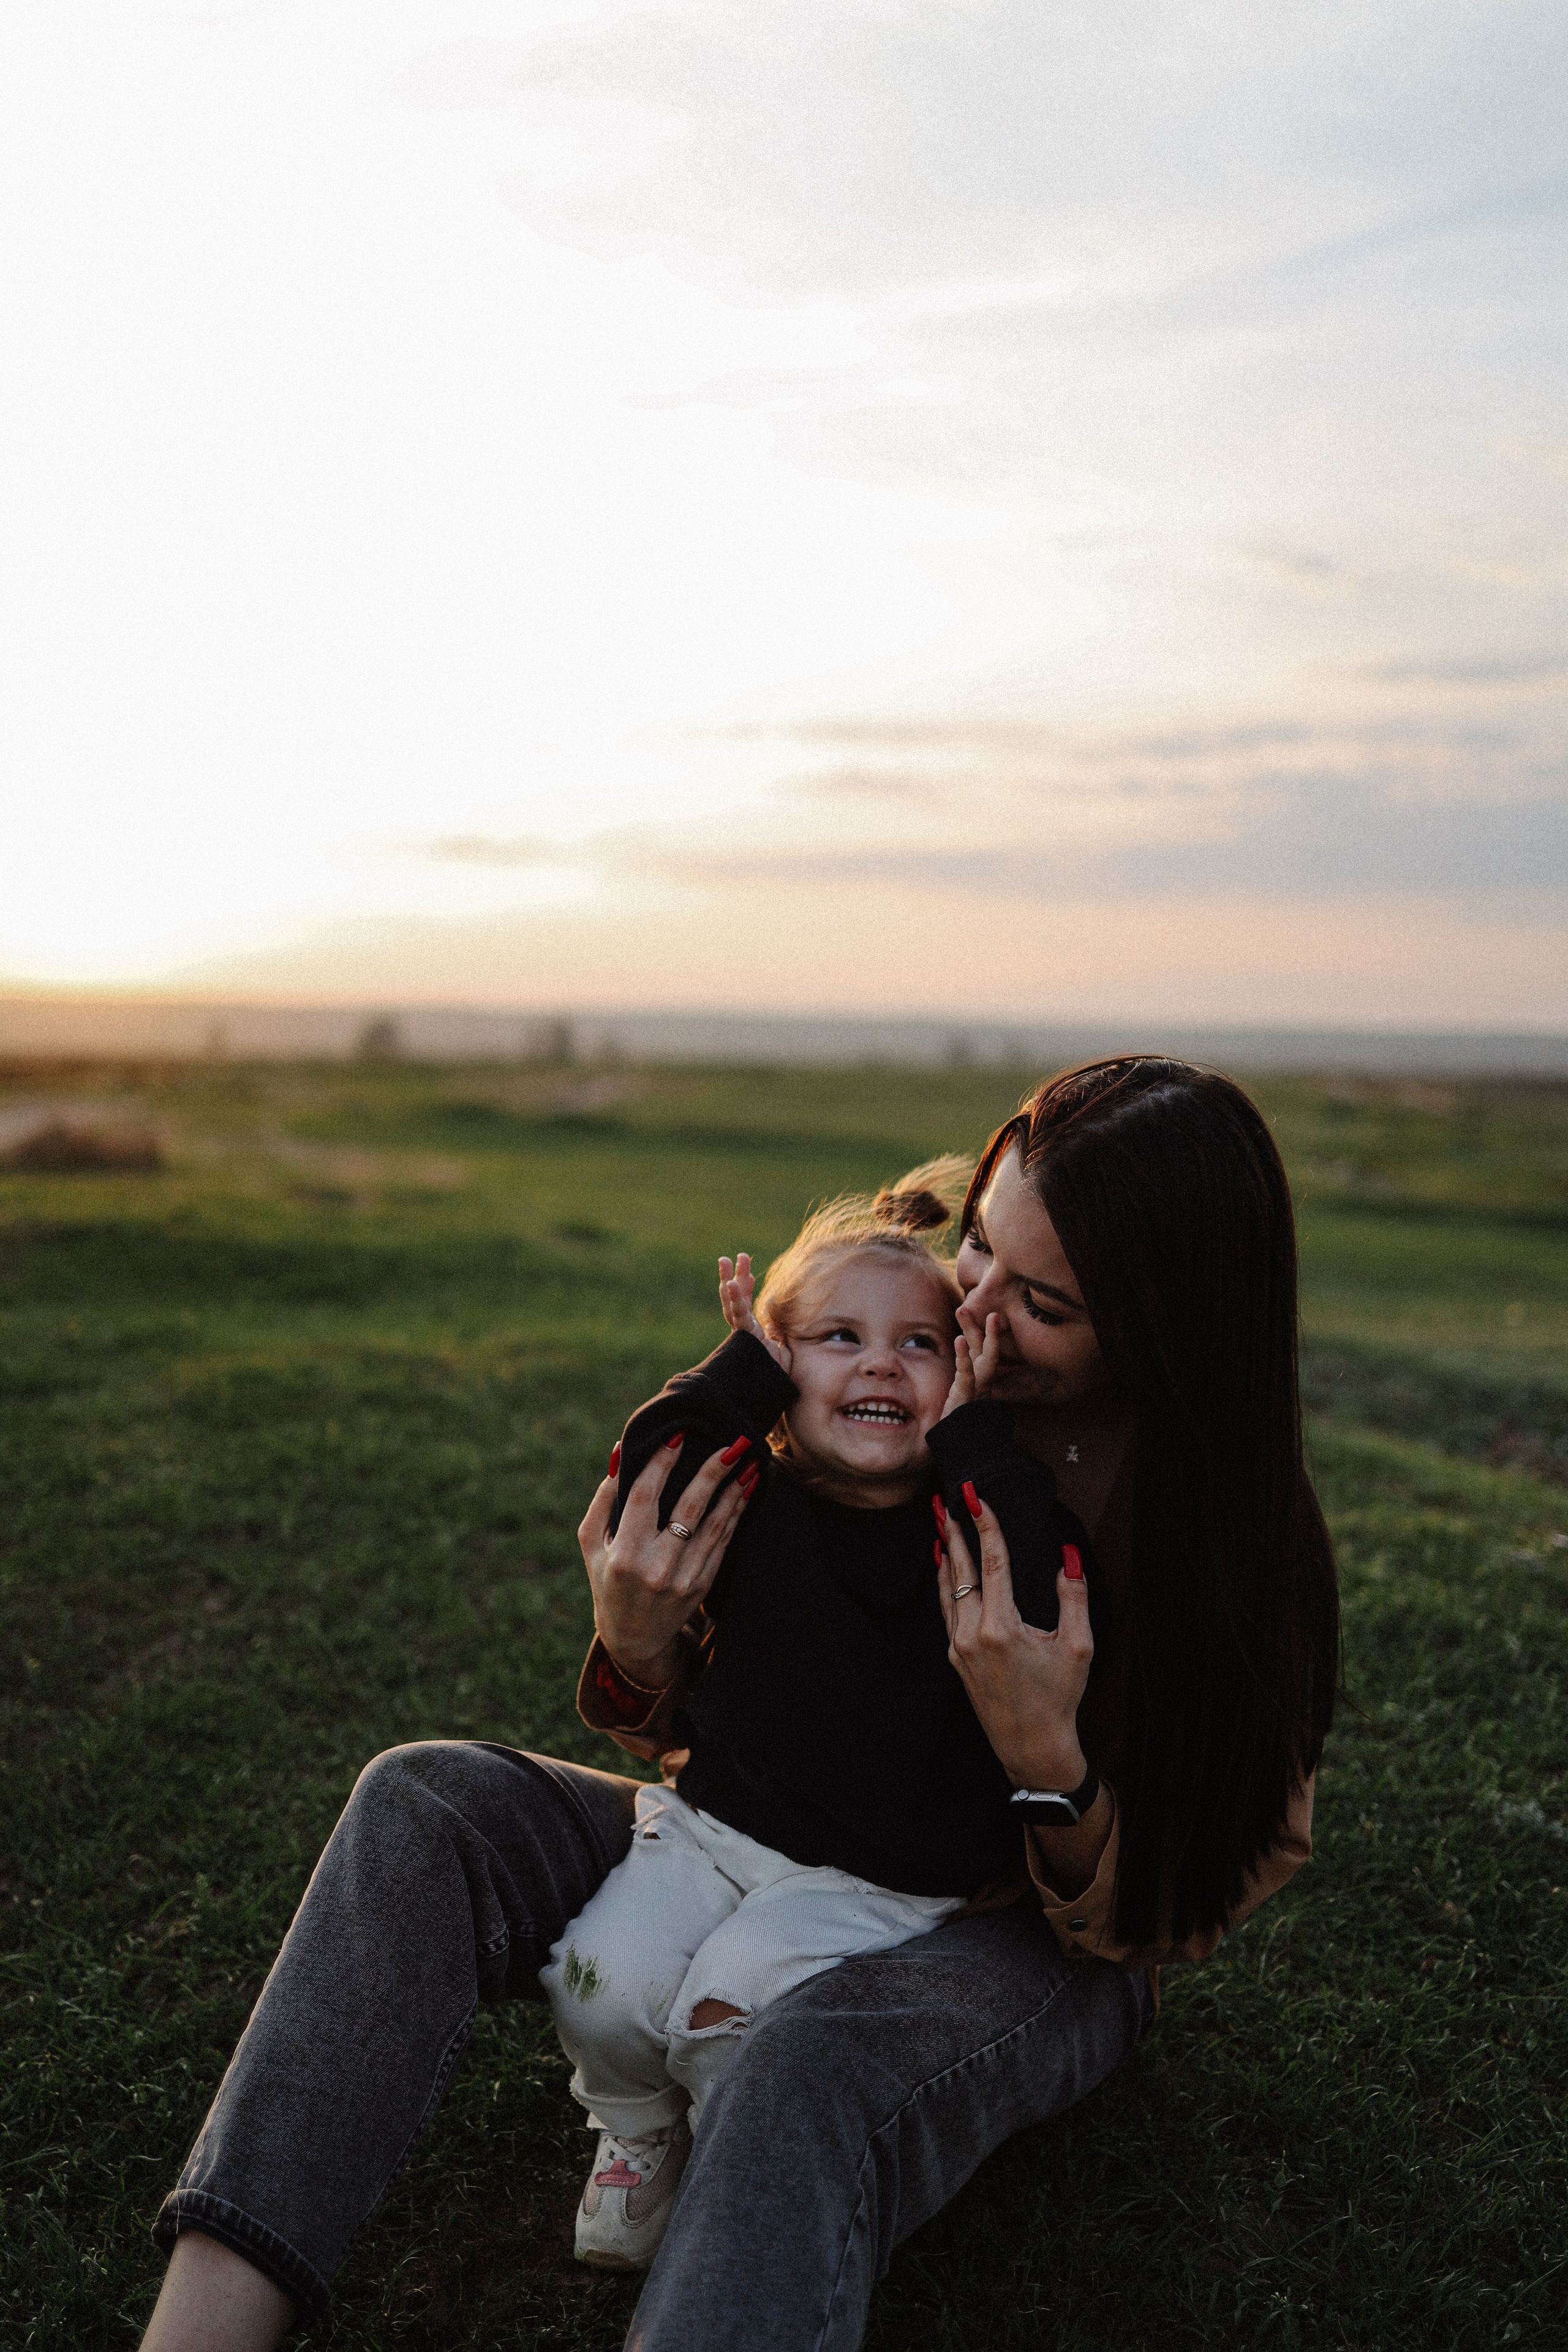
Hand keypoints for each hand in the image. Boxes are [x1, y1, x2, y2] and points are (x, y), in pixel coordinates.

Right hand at [578, 1435, 753, 1685]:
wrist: (634, 1637)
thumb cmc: (607, 1580)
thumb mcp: (591, 1543)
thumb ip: (603, 1499)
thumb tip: (619, 1452)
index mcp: (625, 1553)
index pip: (646, 1496)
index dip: (662, 1462)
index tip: (678, 1433)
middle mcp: (657, 1567)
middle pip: (690, 1507)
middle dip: (712, 1471)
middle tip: (731, 1442)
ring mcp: (684, 1578)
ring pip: (715, 1524)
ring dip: (735, 1489)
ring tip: (750, 1460)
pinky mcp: (703, 1584)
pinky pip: (723, 1541)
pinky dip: (735, 1513)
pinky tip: (745, 1490)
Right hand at [719, 1252, 790, 1372]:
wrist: (773, 1393)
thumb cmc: (777, 1377)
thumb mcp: (782, 1351)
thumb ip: (776, 1336)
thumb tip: (773, 1324)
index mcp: (752, 1334)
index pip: (745, 1308)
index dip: (745, 1291)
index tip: (749, 1275)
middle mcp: (745, 1332)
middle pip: (734, 1301)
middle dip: (731, 1278)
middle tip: (727, 1258)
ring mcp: (744, 1335)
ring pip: (734, 1304)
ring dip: (730, 1281)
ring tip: (726, 1260)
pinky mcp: (746, 1339)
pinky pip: (738, 1317)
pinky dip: (735, 1299)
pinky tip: (731, 1285)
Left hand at [934, 1490, 1092, 1789]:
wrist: (1031, 1745)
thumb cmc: (1059, 1696)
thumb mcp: (1078, 1646)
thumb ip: (1074, 1596)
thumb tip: (1068, 1554)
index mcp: (1002, 1627)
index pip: (993, 1563)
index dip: (986, 1525)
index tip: (976, 1496)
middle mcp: (973, 1634)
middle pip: (962, 1569)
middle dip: (955, 1530)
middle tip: (947, 1497)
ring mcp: (959, 1646)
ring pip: (949, 1588)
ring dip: (947, 1553)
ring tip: (940, 1522)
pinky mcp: (955, 1657)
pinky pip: (946, 1609)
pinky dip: (945, 1581)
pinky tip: (944, 1563)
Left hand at [940, 1310, 1002, 1416]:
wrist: (959, 1450)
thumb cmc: (958, 1424)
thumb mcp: (960, 1397)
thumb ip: (963, 1379)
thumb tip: (960, 1360)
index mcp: (982, 1382)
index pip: (985, 1353)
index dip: (986, 1333)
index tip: (987, 1313)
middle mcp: (984, 1385)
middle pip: (988, 1351)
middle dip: (988, 1329)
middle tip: (989, 1308)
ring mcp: (977, 1391)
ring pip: (984, 1360)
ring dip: (980, 1335)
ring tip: (975, 1314)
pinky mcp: (966, 1400)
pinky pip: (967, 1376)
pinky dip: (963, 1358)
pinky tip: (959, 1340)